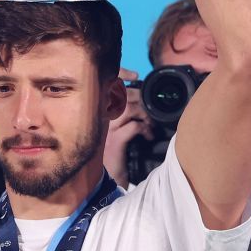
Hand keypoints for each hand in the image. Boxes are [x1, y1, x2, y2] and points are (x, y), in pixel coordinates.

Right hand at [102, 68, 151, 183]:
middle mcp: (100, 117)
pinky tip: (148, 136)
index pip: (107, 84)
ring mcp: (106, 130)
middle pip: (122, 95)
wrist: (111, 176)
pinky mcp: (114, 142)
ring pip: (127, 109)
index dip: (120, 73)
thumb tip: (142, 101)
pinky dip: (144, 129)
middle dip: (141, 100)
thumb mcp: (120, 127)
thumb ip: (126, 113)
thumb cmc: (117, 150)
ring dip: (144, 114)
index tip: (134, 75)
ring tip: (149, 124)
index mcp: (101, 110)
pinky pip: (132, 127)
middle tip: (149, 113)